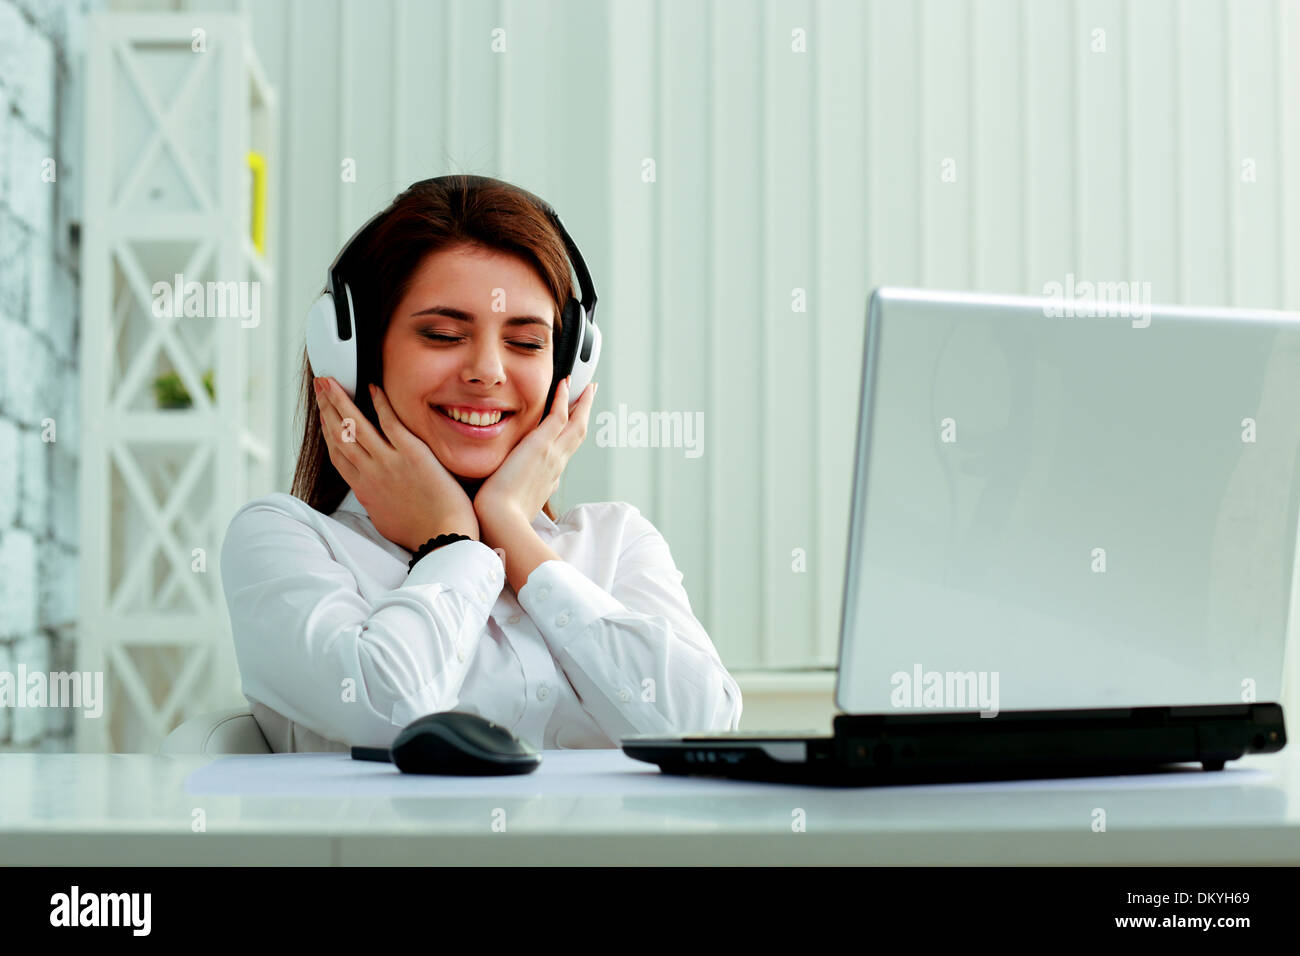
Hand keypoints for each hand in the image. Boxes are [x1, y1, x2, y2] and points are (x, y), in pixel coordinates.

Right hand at [314, 377, 479, 551]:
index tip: (321, 414)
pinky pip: (390, 422)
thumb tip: (370, 492)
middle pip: (339, 434)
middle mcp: (370, 473)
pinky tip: (372, 388)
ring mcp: (389, 462)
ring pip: (355, 425)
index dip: (325, 430)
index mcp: (364, 489)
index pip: (337, 454)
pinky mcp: (411, 454)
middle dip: (326, 406)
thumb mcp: (384, 520)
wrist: (443, 538)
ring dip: (340, 400)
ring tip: (331, 381)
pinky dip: (379, 404)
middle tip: (319, 386)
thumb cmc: (419, 532)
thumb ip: (374, 500)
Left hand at [474, 375, 596, 529]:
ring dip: (582, 403)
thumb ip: (510, 496)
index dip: (569, 439)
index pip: (563, 454)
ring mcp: (552, 455)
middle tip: (589, 398)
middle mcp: (555, 466)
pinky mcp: (542, 445)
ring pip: (575, 424)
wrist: (500, 522)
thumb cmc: (498, 519)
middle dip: (584, 416)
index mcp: (547, 480)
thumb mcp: (510, 507)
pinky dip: (564, 399)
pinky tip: (564, 384)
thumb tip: (502, 492)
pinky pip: (559, 415)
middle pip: (576, 436)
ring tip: (586, 386)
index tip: (570, 429)